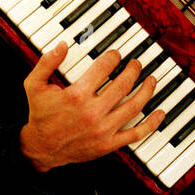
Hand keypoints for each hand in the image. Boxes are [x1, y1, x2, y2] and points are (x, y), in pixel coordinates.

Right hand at [19, 42, 165, 172]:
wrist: (42, 148)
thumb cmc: (40, 115)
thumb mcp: (34, 84)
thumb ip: (47, 63)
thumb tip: (62, 45)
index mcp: (77, 95)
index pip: (104, 68)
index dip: (113, 57)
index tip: (116, 54)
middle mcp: (92, 112)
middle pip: (123, 84)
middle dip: (133, 70)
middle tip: (135, 64)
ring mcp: (103, 129)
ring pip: (134, 106)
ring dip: (146, 90)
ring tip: (151, 80)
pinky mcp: (109, 144)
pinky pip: (136, 133)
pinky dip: (151, 123)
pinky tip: (160, 113)